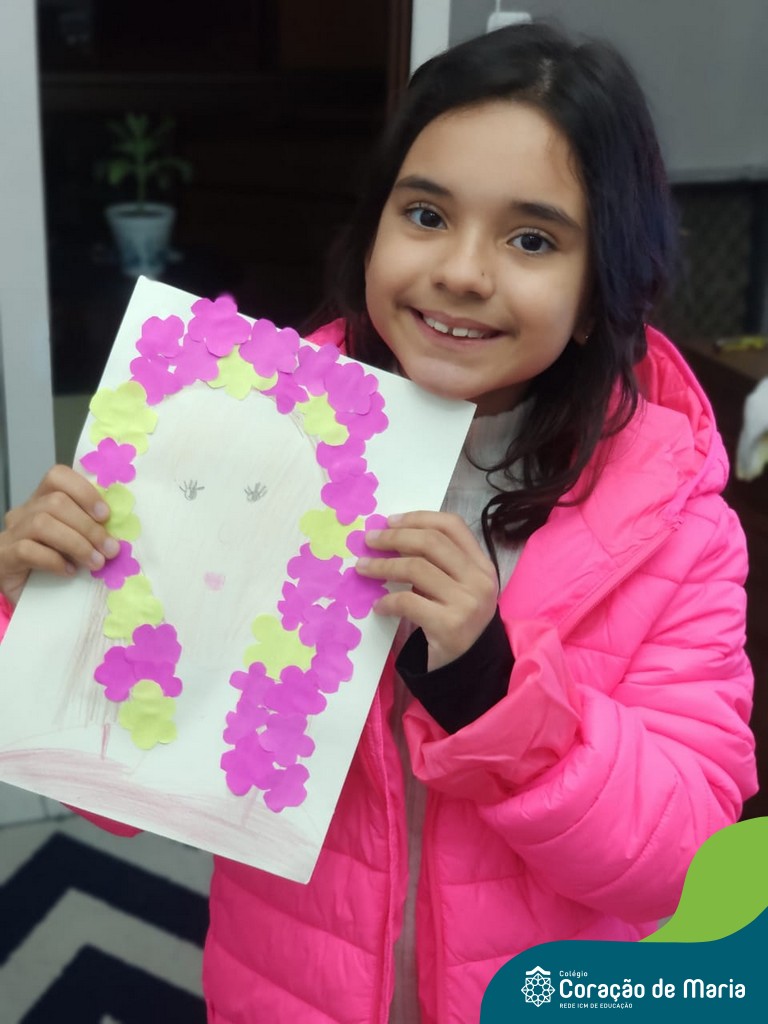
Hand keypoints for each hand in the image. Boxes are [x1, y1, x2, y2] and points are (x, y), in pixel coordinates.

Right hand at [0, 465, 118, 605]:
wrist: (23, 593)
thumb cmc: (53, 563)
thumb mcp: (74, 540)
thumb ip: (89, 530)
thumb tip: (118, 533)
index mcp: (42, 500)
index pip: (58, 476)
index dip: (84, 491)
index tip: (105, 515)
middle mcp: (24, 511)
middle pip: (56, 502)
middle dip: (88, 526)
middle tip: (109, 548)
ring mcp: (11, 533)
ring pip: (42, 523)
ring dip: (76, 543)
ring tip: (95, 562)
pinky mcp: (4, 556)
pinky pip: (28, 550)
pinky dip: (54, 560)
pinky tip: (69, 571)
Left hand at [355, 511, 498, 670]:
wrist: (472, 670)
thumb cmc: (458, 623)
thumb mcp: (458, 588)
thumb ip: (437, 564)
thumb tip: (391, 539)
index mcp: (482, 565)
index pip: (452, 526)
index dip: (418, 518)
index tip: (390, 521)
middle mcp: (479, 580)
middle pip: (430, 542)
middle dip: (394, 537)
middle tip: (369, 540)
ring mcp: (467, 603)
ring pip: (415, 568)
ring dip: (382, 566)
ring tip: (362, 568)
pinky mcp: (450, 625)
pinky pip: (407, 602)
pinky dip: (387, 601)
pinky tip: (379, 605)